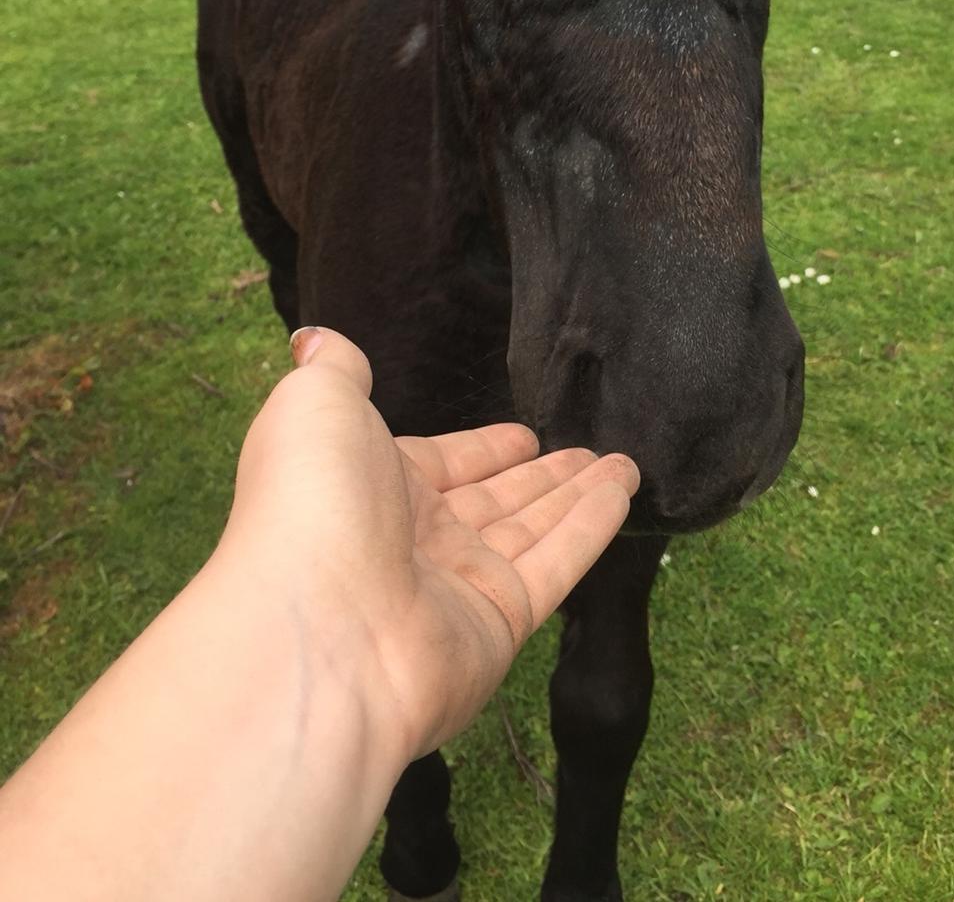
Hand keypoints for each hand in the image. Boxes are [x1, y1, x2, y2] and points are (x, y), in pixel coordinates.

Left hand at [218, 326, 638, 763]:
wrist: (314, 630)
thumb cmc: (309, 504)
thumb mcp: (314, 407)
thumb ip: (335, 371)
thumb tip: (318, 340)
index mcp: (371, 488)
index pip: (442, 463)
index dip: (484, 449)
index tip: (525, 436)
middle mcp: (415, 541)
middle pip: (495, 500)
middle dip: (543, 475)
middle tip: (591, 452)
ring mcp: (457, 587)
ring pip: (533, 529)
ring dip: (579, 495)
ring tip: (627, 464)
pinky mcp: (499, 624)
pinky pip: (555, 563)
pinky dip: (591, 526)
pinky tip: (623, 492)